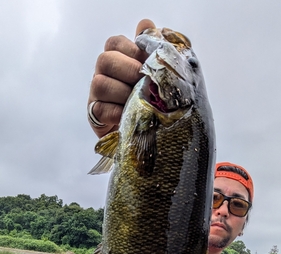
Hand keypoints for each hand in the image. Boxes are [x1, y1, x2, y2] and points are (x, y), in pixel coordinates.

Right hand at [88, 19, 155, 137]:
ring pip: (100, 84)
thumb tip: (145, 24)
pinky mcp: (94, 115)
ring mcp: (96, 94)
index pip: (114, 43)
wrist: (147, 129)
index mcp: (116, 58)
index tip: (145, 61)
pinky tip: (129, 114)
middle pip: (105, 60)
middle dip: (128, 70)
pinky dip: (117, 112)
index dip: (130, 49)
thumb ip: (151, 48)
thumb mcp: (155, 72)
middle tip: (143, 82)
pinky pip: (100, 109)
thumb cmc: (150, 98)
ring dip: (123, 92)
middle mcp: (102, 73)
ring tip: (138, 101)